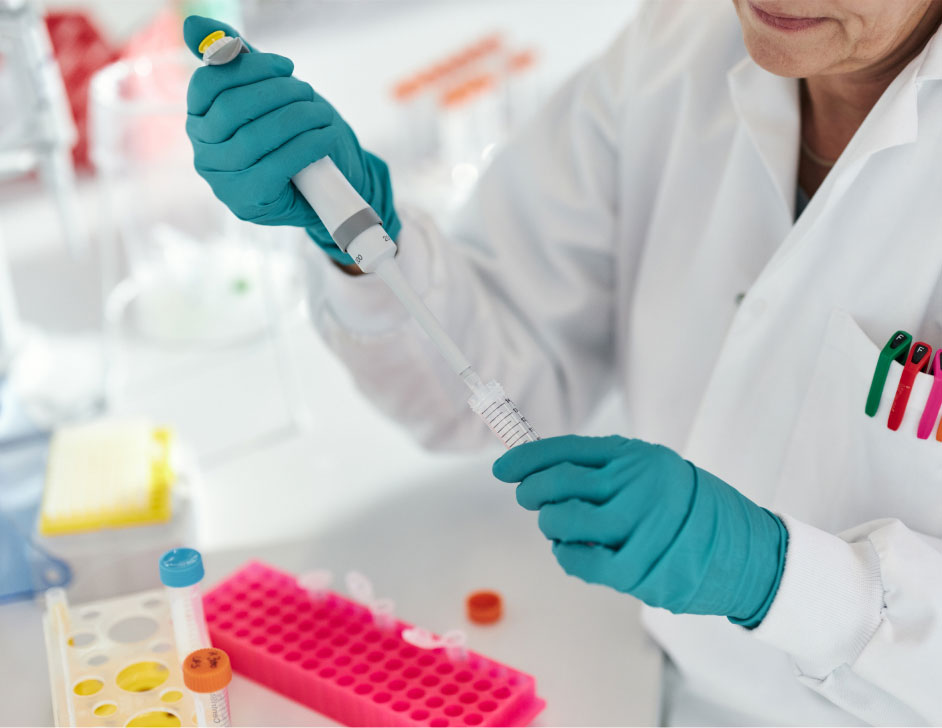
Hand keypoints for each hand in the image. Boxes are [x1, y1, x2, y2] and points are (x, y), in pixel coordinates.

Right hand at [182, 15, 399, 264]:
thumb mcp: (268, 95)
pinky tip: (324, 138)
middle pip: (231, 109)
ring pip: (254, 137)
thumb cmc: (296, 137)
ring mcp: (222, 181)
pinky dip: (306, 147)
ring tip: (321, 114)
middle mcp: (203, 152)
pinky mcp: (247, 202)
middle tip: (307, 92)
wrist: (328, 186)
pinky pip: (275, 167)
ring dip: (296, 118)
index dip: (249, 67)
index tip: (286, 67)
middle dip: (277, 93)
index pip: (208, 84)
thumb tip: (193, 26)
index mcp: (201, 121)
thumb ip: (236, 61)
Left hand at [493, 435, 786, 626]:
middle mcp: (636, 483)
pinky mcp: (639, 566)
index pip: (567, 449)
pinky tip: (570, 551)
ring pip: (563, 520)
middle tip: (529, 498)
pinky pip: (580, 560)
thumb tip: (550, 474)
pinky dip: (566, 555)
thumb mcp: (656, 472)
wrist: (748, 551)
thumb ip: (610, 471)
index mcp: (637, 456)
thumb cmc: (694, 511)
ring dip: (550, 524)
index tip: (504, 468)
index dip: (527, 459)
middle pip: (558, 482)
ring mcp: (637, 524)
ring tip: (558, 526)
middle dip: (532, 491)